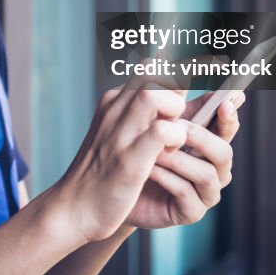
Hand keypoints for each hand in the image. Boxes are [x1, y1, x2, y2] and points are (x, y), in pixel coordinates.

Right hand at [47, 74, 189, 243]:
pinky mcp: (129, 160)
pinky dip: (174, 135)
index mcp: (114, 101)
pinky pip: (160, 131)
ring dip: (174, 108)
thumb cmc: (102, 171)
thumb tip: (178, 93)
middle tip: (185, 111)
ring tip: (177, 130)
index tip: (201, 76)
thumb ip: (145, 113)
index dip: (179, 70)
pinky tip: (173, 149)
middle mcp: (114, 110)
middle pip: (152, 71)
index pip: (150, 67)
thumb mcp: (119, 134)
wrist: (74, 207)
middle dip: (180, 84)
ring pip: (153, 94)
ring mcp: (120, 133)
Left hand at [123, 91, 243, 228]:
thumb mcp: (151, 122)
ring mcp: (204, 190)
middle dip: (202, 137)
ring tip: (154, 150)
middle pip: (224, 150)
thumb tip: (178, 64)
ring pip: (207, 172)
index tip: (228, 99)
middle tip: (179, 127)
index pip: (225, 123)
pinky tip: (149, 169)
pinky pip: (187, 193)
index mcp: (206, 139)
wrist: (113, 192)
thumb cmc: (136, 153)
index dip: (228, 113)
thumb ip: (170, 99)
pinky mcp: (191, 210)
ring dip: (179, 158)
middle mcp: (212, 165)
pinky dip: (167, 178)